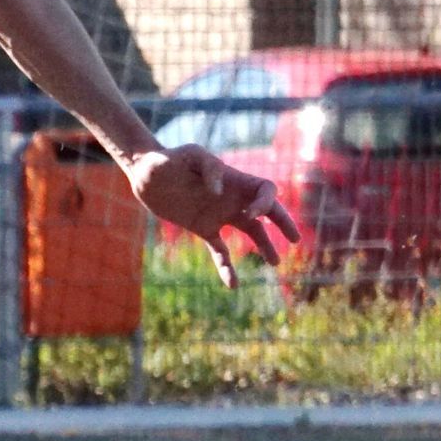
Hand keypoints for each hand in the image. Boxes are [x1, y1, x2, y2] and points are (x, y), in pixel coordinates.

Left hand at [121, 145, 297, 281]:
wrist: (145, 174)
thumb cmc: (167, 160)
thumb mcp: (188, 155)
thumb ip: (207, 168)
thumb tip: (217, 191)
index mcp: (233, 179)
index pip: (264, 190)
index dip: (265, 203)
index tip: (252, 215)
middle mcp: (231, 198)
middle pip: (267, 211)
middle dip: (283, 223)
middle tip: (294, 239)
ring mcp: (219, 214)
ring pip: (251, 231)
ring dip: (264, 246)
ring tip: (274, 263)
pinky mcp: (203, 228)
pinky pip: (220, 250)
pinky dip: (227, 266)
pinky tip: (233, 285)